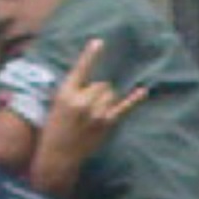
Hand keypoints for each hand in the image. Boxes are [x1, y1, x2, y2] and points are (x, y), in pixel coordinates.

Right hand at [29, 39, 147, 198]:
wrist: (58, 157)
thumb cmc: (55, 129)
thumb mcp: (57, 105)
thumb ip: (74, 91)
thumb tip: (98, 84)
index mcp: (66, 94)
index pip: (80, 70)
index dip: (90, 55)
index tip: (99, 41)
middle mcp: (82, 101)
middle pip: (101, 84)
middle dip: (97, 92)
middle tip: (86, 108)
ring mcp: (96, 113)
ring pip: (110, 94)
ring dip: (106, 100)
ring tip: (93, 115)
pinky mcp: (107, 124)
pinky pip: (124, 108)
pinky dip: (134, 99)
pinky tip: (143, 91)